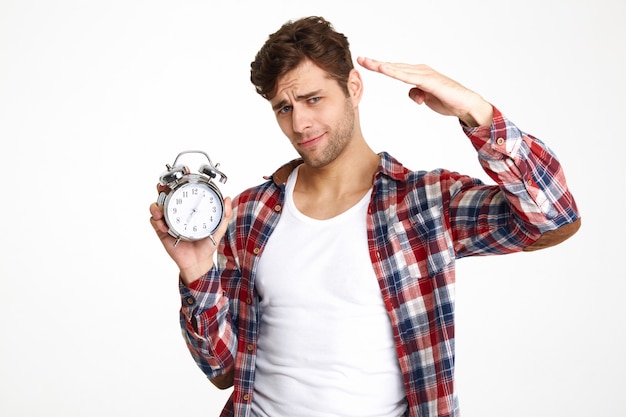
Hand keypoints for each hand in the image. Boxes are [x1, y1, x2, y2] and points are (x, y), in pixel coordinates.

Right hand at [149, 184, 232, 285]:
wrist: (198, 262)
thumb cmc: (207, 244)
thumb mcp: (218, 228)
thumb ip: (225, 214)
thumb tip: (228, 198)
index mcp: (191, 207)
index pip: (183, 190)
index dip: (180, 180)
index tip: (183, 173)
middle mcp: (178, 211)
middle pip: (166, 194)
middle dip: (162, 187)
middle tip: (163, 186)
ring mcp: (169, 220)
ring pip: (156, 206)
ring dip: (155, 206)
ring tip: (160, 211)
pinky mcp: (162, 231)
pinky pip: (154, 222)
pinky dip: (157, 221)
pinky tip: (164, 227)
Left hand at [356, 57, 492, 126]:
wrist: (465, 104)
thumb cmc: (447, 99)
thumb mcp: (426, 98)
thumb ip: (417, 94)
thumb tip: (413, 94)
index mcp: (418, 74)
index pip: (395, 69)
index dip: (380, 66)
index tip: (365, 63)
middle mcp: (420, 70)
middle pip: (394, 66)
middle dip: (376, 63)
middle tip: (360, 59)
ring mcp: (424, 74)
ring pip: (398, 69)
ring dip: (383, 66)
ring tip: (368, 62)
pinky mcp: (428, 81)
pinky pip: (408, 76)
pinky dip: (395, 72)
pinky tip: (384, 69)